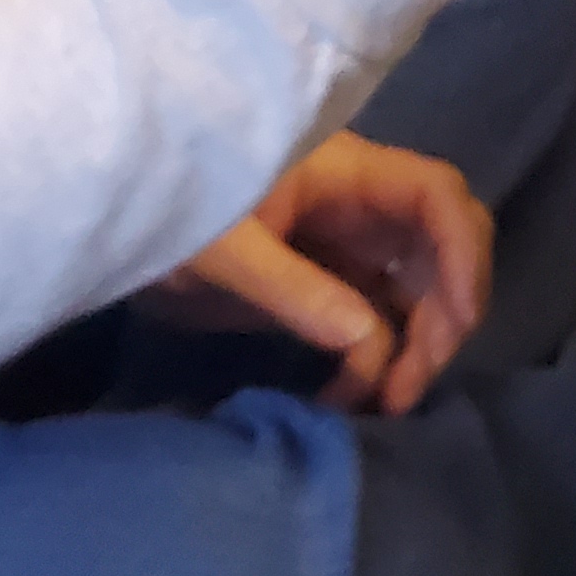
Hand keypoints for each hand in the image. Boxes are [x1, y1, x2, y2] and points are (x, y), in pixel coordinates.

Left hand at [135, 134, 494, 413]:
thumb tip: (372, 342)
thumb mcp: (223, 248)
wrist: (111, 215)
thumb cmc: (166, 204)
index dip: (465, 253)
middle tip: (405, 387)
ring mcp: (340, 242)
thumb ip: (295, 290)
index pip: (437, 196)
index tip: (457, 323)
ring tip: (379, 402)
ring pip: (411, 290)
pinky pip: (372, 316)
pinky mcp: (317, 279)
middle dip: (442, 317)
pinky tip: (349, 396)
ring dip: (412, 347)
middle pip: (439, 250)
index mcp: (345, 172)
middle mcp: (356, 204)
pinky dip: (374, 358)